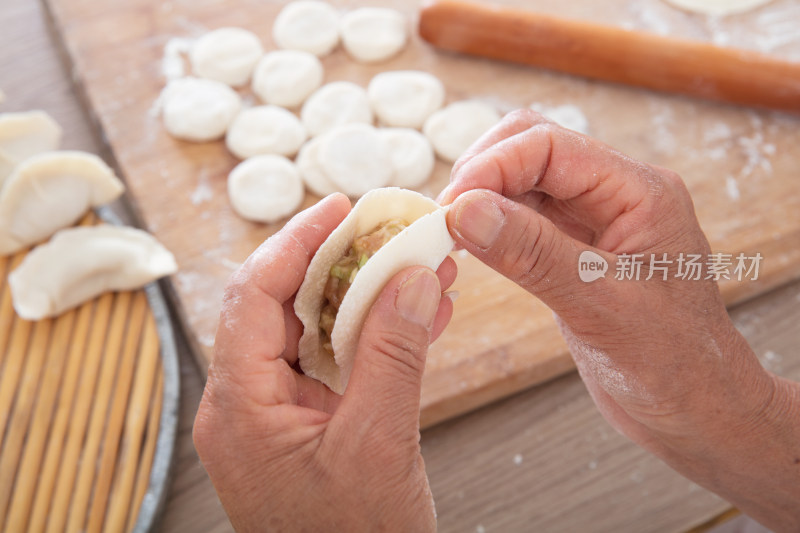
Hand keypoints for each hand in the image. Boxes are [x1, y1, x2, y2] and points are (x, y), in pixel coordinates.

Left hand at [194, 194, 456, 531]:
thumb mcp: (378, 444)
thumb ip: (394, 354)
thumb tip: (410, 279)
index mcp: (240, 407)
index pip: (254, 297)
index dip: (295, 241)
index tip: (338, 208)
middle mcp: (246, 405)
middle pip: (282, 306)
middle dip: (337, 264)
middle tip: (382, 231)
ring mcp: (274, 416)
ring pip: (312, 331)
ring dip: (363, 297)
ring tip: (413, 266)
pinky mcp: (305, 426)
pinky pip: (333, 363)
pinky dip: (372, 335)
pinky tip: (415, 315)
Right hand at [440, 110, 799, 531]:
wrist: (697, 412)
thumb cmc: (675, 365)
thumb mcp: (601, 307)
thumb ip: (533, 254)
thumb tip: (464, 211)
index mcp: (639, 192)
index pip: (549, 146)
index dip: (491, 167)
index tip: (449, 207)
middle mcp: (616, 195)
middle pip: (532, 148)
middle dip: (482, 173)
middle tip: (444, 217)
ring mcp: (594, 222)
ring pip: (523, 181)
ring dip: (481, 198)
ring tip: (448, 233)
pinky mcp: (573, 251)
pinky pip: (523, 219)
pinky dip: (490, 226)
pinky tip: (468, 248)